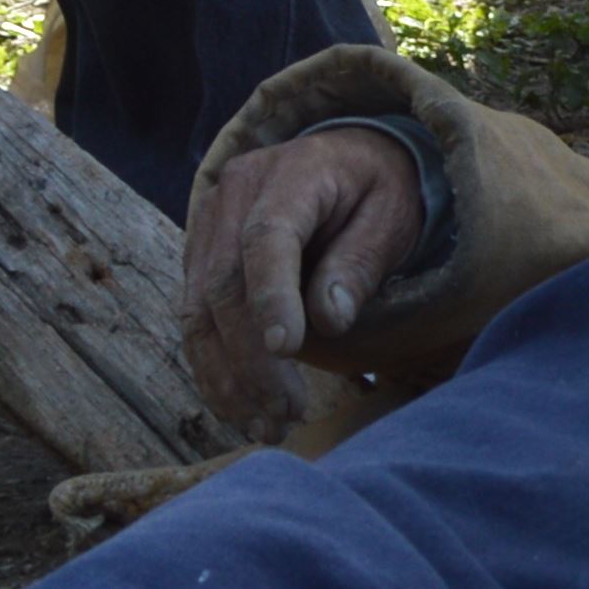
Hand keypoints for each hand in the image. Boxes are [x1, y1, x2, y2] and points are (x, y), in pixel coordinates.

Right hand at [178, 123, 423, 442]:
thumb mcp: (392, 216)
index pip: (266, 237)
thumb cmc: (377, 191)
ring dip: (227, 378)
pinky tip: (243, 410)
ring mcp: (207, 226)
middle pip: (224, 284)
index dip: (271, 296)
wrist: (346, 161)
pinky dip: (216, 370)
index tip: (288, 349)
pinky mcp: (198, 258)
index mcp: (290, 172)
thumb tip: (330, 321)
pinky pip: (196, 321)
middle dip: (251, 359)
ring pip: (198, 312)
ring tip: (267, 427)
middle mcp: (233, 194)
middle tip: (288, 413)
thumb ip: (359, 262)